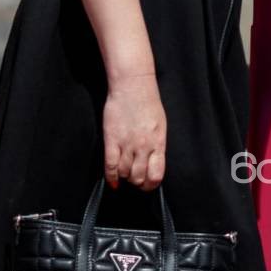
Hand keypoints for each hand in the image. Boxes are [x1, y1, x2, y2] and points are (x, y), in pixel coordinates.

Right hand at [103, 72, 166, 191]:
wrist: (132, 85)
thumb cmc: (147, 102)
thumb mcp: (160, 125)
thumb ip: (157, 145)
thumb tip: (153, 161)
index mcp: (158, 143)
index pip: (156, 175)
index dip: (151, 184)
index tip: (147, 184)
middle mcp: (144, 146)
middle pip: (139, 177)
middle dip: (136, 182)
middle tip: (134, 179)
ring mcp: (127, 143)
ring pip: (125, 173)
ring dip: (124, 177)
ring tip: (124, 173)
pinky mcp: (112, 139)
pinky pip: (110, 165)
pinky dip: (111, 176)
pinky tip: (112, 180)